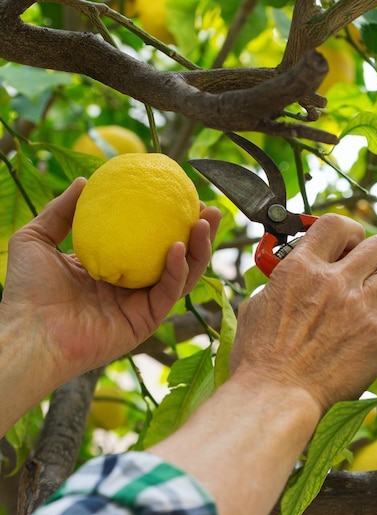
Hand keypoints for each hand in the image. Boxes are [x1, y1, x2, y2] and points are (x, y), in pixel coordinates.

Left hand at [2, 178, 220, 385]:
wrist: (29, 330)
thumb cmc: (27, 290)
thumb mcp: (37, 237)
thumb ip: (61, 211)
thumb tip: (84, 180)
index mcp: (109, 267)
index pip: (147, 241)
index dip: (166, 219)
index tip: (179, 194)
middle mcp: (129, 287)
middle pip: (174, 258)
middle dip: (196, 233)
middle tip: (207, 208)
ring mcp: (139, 306)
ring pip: (181, 276)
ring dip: (199, 249)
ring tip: (206, 221)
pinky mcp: (144, 323)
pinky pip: (168, 294)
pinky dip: (179, 271)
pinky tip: (180, 246)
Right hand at [230, 213, 376, 412]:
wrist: (272, 395)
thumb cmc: (257, 359)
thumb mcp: (254, 309)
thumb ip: (275, 287)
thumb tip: (281, 283)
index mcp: (300, 270)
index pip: (335, 224)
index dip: (350, 230)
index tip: (350, 244)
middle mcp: (332, 282)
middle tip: (374, 273)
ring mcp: (358, 308)